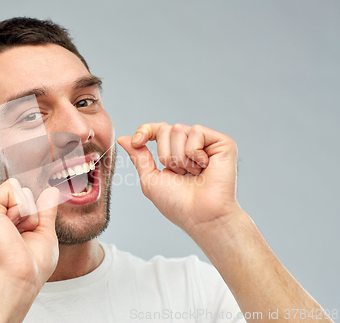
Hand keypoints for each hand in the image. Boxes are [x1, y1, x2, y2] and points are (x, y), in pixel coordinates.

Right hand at [0, 178, 59, 290]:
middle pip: (21, 189)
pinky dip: (22, 208)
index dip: (34, 213)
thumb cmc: (33, 265)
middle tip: (22, 235)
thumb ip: (46, 210)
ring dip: (27, 212)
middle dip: (31, 211)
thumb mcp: (44, 231)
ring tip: (17, 234)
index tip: (27, 234)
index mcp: (2, 220)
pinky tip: (13, 229)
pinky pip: (12, 188)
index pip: (23, 195)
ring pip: (16, 187)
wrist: (22, 278)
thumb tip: (51, 191)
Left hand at [118, 123, 240, 236]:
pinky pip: (196, 131)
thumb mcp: (150, 178)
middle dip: (165, 155)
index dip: (145, 130)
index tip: (138, 142)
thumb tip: (123, 138)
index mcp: (175, 153)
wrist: (200, 216)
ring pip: (179, 130)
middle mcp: (191, 145)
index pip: (157, 129)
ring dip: (179, 158)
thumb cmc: (178, 204)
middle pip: (165, 129)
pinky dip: (193, 153)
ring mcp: (207, 143)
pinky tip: (204, 167)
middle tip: (179, 174)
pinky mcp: (222, 143)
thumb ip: (139, 156)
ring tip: (192, 174)